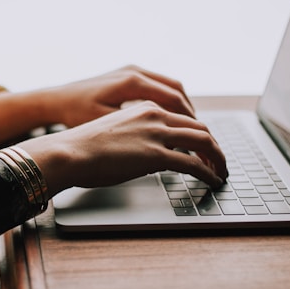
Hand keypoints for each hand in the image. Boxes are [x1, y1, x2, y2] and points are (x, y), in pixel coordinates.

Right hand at [17, 100, 226, 195]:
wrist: (68, 152)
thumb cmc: (82, 147)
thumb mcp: (114, 133)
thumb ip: (136, 137)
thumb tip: (147, 155)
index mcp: (144, 108)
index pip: (183, 118)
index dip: (198, 134)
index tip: (203, 148)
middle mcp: (155, 115)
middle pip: (199, 127)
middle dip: (214, 146)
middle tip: (219, 161)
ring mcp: (157, 134)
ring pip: (204, 141)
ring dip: (217, 158)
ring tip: (221, 172)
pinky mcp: (156, 155)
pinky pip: (194, 164)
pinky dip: (208, 172)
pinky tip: (212, 181)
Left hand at [44, 64, 195, 126]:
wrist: (55, 100)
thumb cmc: (75, 115)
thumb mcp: (106, 125)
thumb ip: (136, 132)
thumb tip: (165, 145)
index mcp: (132, 82)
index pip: (174, 100)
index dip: (189, 121)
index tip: (199, 138)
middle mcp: (135, 72)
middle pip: (177, 91)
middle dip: (191, 115)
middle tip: (201, 135)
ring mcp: (131, 71)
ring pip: (170, 87)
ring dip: (182, 107)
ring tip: (190, 128)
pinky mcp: (127, 75)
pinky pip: (158, 86)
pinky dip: (169, 101)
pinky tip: (170, 118)